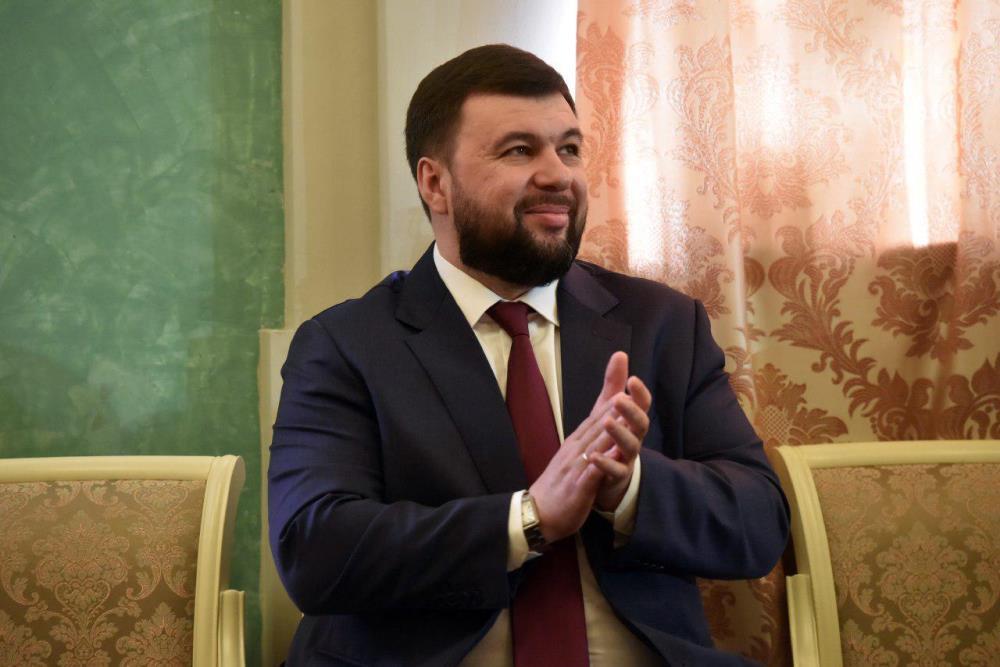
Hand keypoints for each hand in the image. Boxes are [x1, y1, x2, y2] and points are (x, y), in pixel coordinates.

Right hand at [527, 352, 632, 541]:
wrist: (536, 513)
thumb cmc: (559, 484)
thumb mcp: (575, 457)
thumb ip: (590, 439)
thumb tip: (603, 421)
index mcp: (577, 441)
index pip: (597, 414)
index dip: (612, 393)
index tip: (625, 372)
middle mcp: (576, 448)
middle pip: (598, 423)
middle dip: (615, 404)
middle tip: (632, 384)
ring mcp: (576, 467)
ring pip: (596, 444)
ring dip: (610, 427)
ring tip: (624, 412)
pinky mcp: (577, 488)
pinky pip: (590, 474)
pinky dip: (601, 464)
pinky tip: (612, 456)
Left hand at [584, 353, 651, 510]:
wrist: (607, 480)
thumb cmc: (611, 440)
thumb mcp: (609, 410)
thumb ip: (614, 384)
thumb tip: (620, 353)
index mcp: (632, 422)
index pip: (642, 405)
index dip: (639, 393)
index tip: (632, 379)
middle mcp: (634, 439)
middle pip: (640, 424)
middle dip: (631, 411)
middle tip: (619, 399)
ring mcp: (627, 459)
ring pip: (630, 446)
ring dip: (619, 433)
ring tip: (607, 422)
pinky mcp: (617, 478)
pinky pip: (615, 471)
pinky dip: (606, 464)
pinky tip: (594, 456)